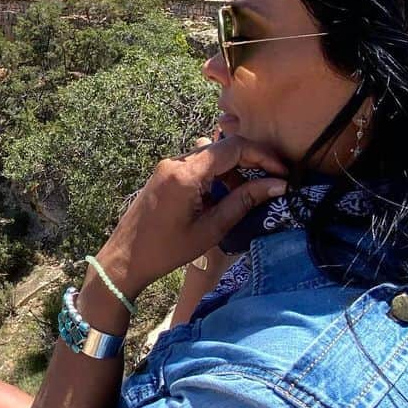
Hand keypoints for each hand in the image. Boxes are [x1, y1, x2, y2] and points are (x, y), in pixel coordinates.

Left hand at [92, 134, 287, 299]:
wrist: (124, 260)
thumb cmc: (166, 251)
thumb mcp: (211, 229)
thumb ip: (244, 202)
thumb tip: (278, 185)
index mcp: (185, 173)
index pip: (233, 148)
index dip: (263, 156)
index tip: (283, 172)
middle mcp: (175, 162)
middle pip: (223, 148)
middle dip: (251, 162)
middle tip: (272, 182)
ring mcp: (167, 166)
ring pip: (211, 156)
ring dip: (233, 170)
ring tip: (247, 196)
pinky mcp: (164, 174)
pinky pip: (197, 165)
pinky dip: (216, 175)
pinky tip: (223, 198)